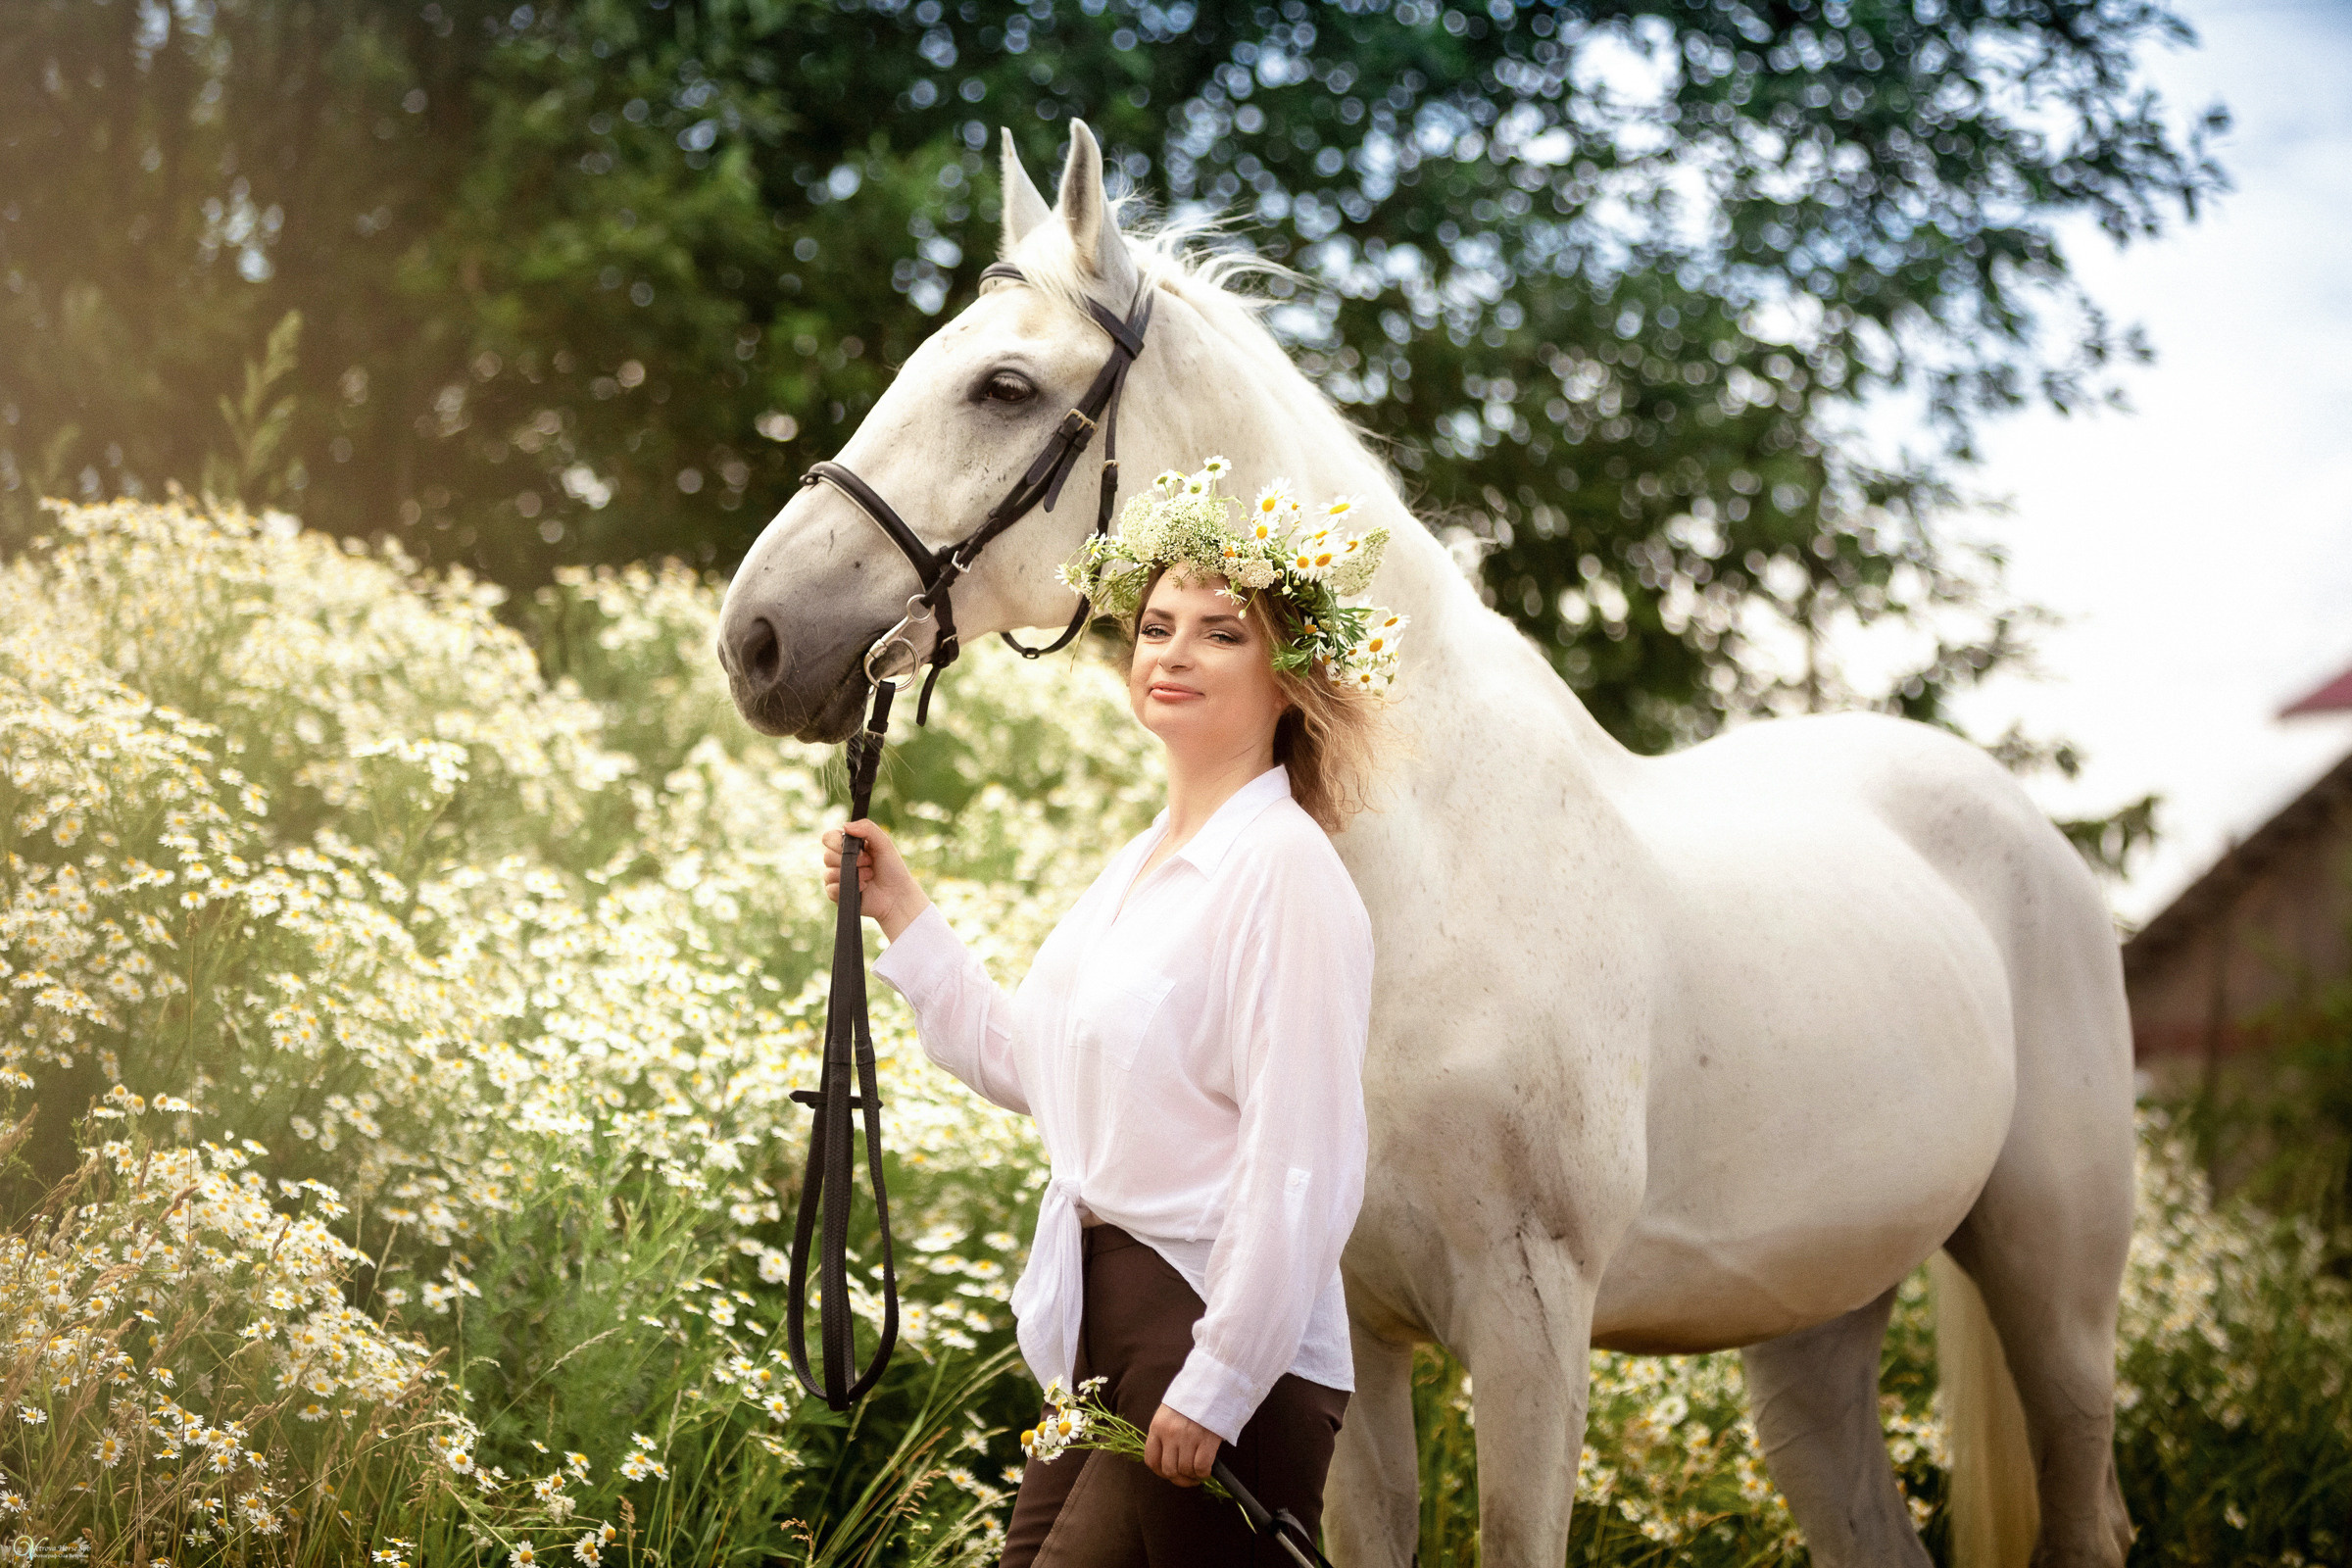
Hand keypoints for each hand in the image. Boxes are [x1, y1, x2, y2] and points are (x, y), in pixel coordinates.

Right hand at [821, 818, 929, 940]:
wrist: (897, 895)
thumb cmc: (892, 869)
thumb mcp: (884, 843)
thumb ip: (867, 828)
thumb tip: (845, 825)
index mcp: (849, 846)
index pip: (828, 838)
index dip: (837, 842)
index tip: (856, 848)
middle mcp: (840, 861)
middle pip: (827, 856)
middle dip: (851, 860)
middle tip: (869, 863)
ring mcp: (838, 878)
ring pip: (828, 873)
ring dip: (853, 875)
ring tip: (869, 876)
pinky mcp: (838, 895)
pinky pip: (830, 889)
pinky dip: (848, 888)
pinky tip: (863, 888)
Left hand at [1144, 1404, 1219, 1487]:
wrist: (1212, 1382)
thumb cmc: (1192, 1397)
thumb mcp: (1170, 1411)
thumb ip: (1166, 1432)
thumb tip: (1170, 1457)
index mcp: (1158, 1426)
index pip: (1151, 1460)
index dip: (1160, 1472)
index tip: (1170, 1474)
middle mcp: (1170, 1433)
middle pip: (1169, 1470)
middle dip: (1179, 1478)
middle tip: (1188, 1477)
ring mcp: (1187, 1437)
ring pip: (1185, 1471)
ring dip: (1193, 1476)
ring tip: (1198, 1472)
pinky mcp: (1206, 1440)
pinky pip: (1202, 1467)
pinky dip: (1204, 1473)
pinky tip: (1207, 1469)